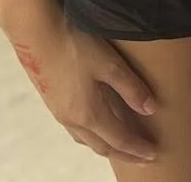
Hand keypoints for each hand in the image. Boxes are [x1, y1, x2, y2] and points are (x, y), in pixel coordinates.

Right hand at [10, 23, 157, 162]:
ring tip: (123, 147)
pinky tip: (97, 127)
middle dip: (124, 154)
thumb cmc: (75, 45)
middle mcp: (72, 119)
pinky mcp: (53, 102)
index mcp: (88, 113)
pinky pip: (76, 130)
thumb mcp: (110, 64)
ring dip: (107, 147)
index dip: (137, 149)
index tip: (154, 155)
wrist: (36, 33)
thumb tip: (151, 109)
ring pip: (87, 140)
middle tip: (144, 158)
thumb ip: (131, 88)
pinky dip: (92, 136)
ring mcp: (60, 113)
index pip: (119, 140)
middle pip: (102, 146)